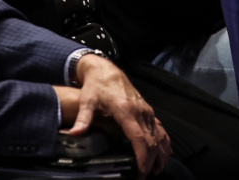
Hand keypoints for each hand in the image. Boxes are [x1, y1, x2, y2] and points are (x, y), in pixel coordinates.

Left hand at [63, 55, 170, 174]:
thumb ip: (83, 119)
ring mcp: (146, 110)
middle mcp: (140, 111)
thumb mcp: (87, 101)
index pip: (139, 137)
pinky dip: (164, 142)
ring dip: (160, 153)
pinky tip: (164, 153)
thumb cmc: (96, 87)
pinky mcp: (148, 110)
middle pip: (151, 140)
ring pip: (159, 135)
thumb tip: (74, 134)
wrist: (106, 70)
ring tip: (156, 170)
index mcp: (126, 110)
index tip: (141, 171)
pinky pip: (160, 128)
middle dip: (151, 160)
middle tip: (145, 177)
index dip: (142, 156)